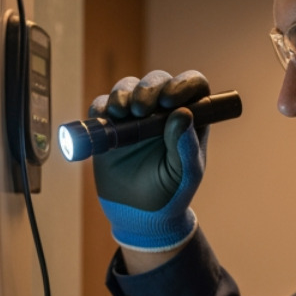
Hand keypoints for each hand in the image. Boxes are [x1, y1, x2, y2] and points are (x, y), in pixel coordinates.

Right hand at [91, 70, 209, 251]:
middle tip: (141, 110)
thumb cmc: (170, 193)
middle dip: (149, 88)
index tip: (170, 100)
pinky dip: (102, 107)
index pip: (194, 86)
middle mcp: (163, 110)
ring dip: (123, 93)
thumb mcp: (184, 174)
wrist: (139, 215)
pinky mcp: (110, 125)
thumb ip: (186, 147)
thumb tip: (183, 113)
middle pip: (158, 80)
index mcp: (189, 118)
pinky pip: (103, 105)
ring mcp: (135, 115)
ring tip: (120, 113)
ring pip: (129, 86)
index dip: (183, 84)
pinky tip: (105, 119)